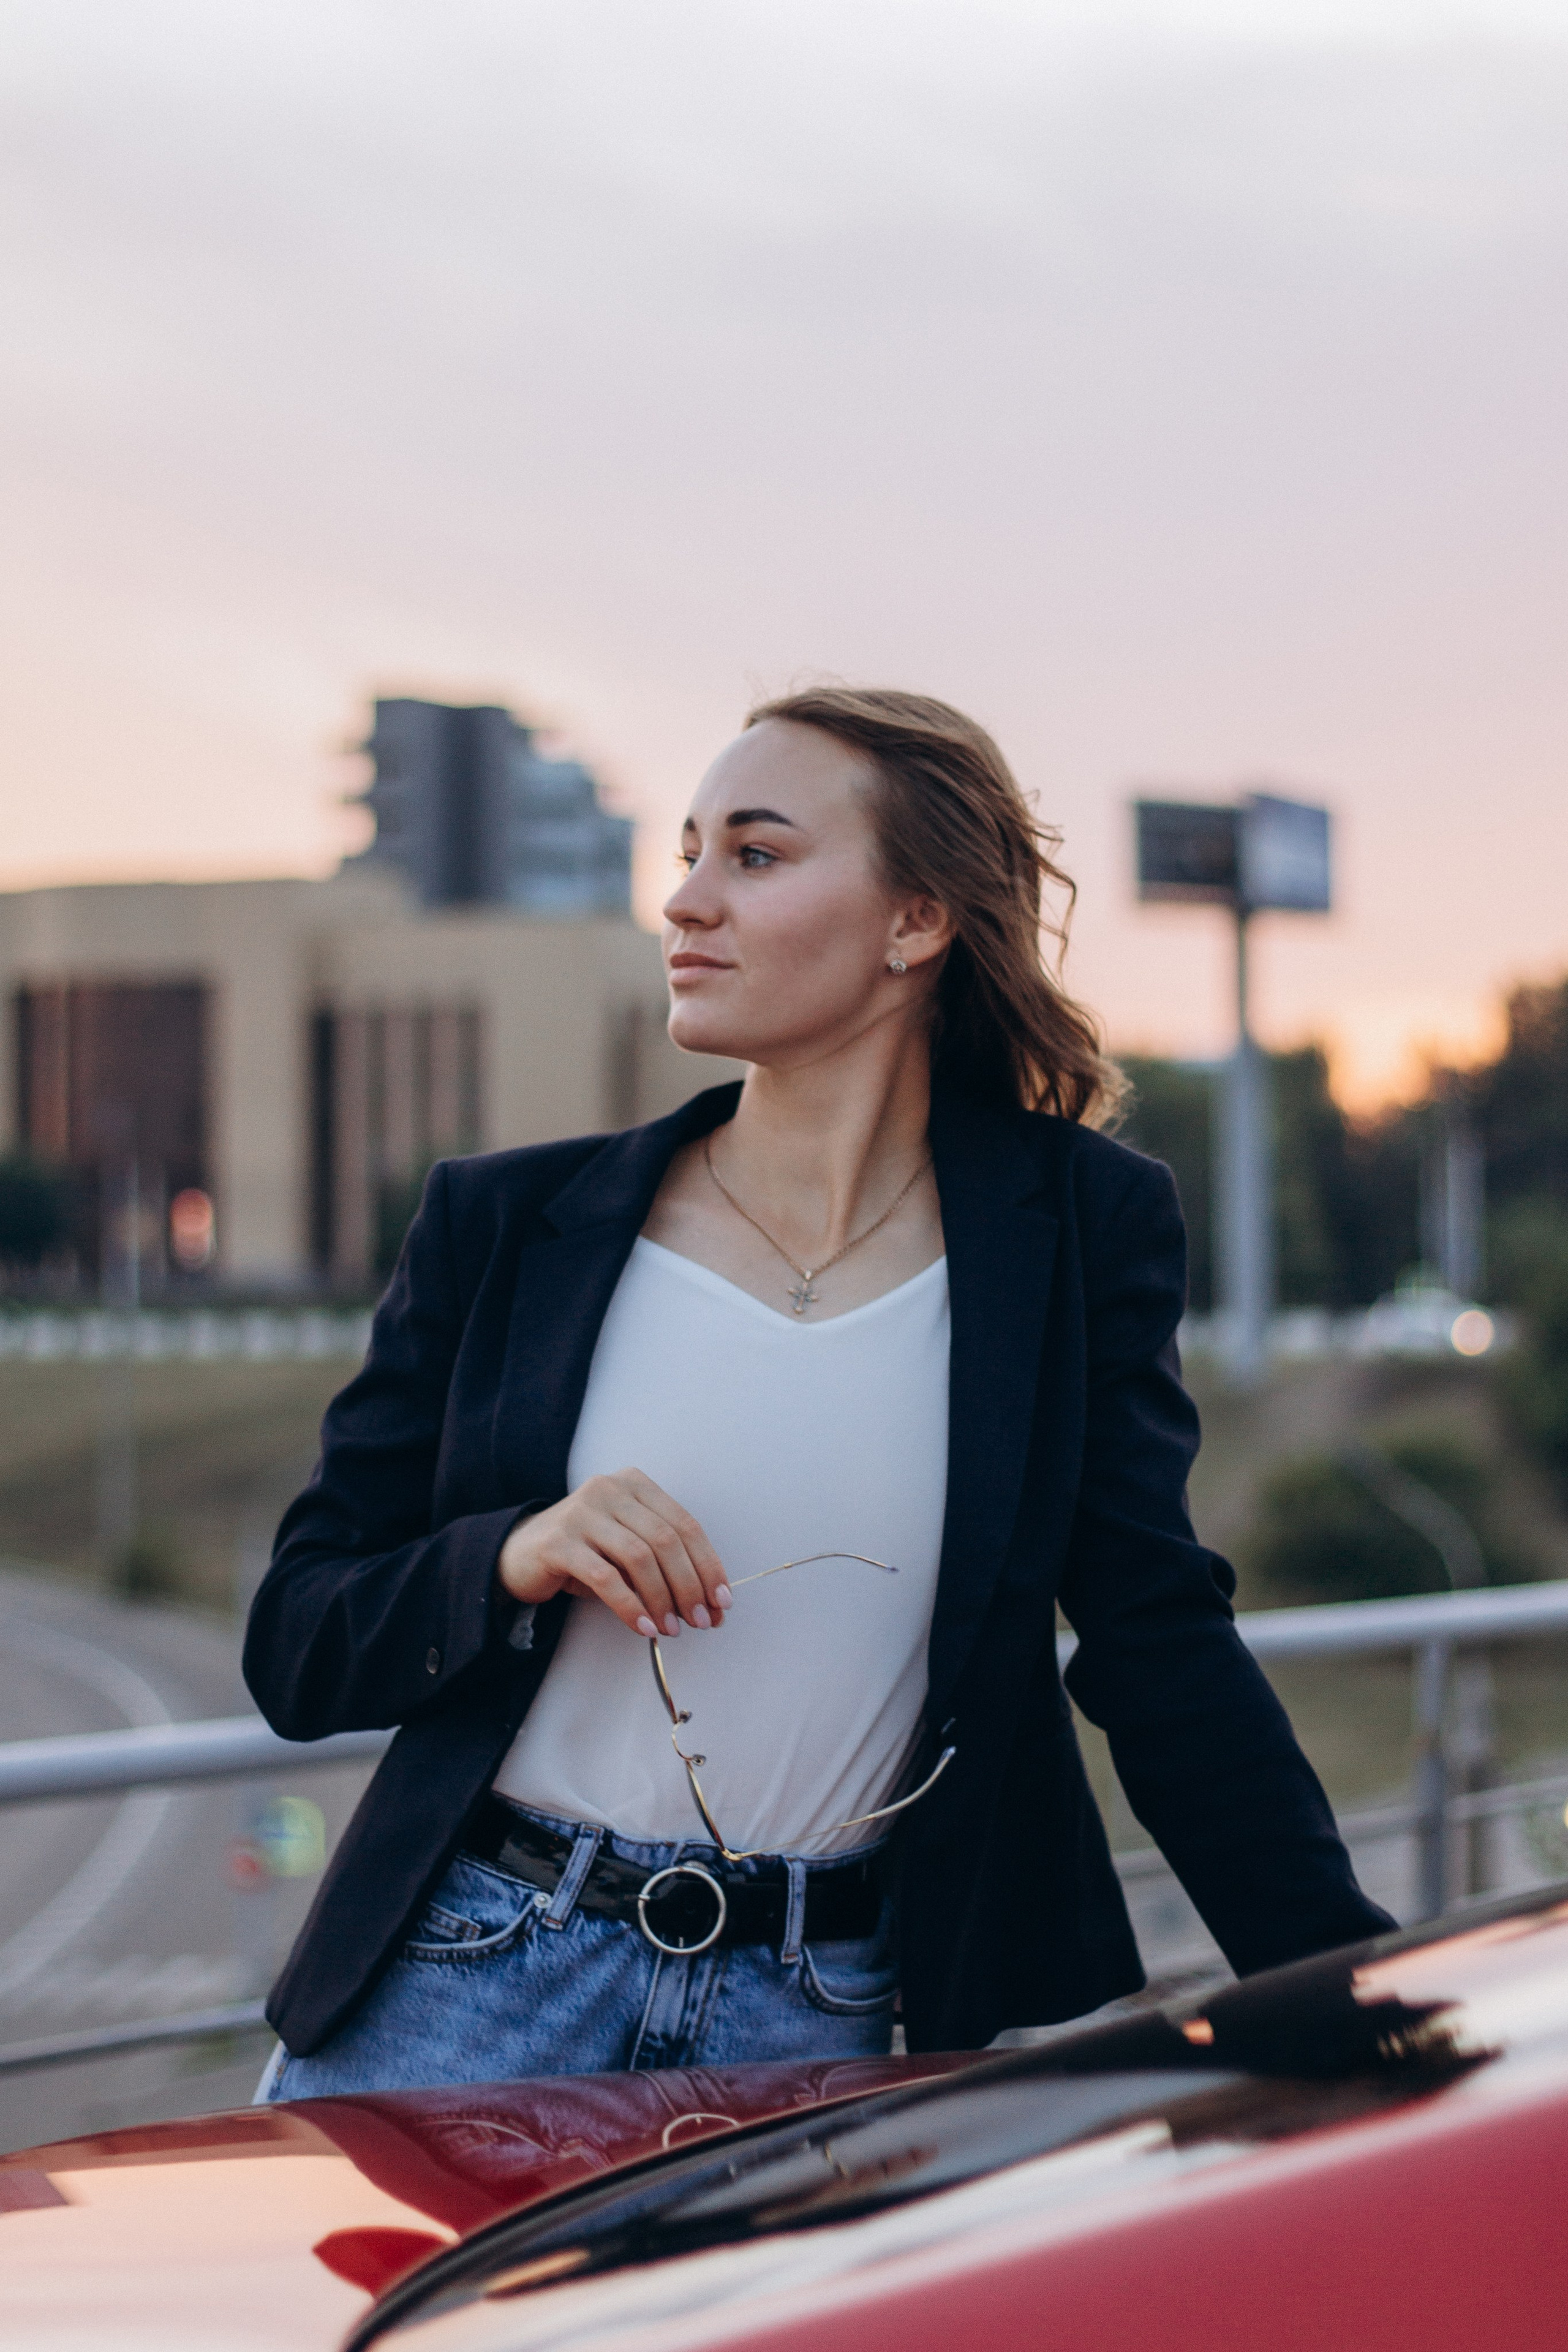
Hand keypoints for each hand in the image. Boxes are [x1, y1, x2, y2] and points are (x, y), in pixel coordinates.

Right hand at [497, 1469, 730, 1638]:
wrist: (521, 1554)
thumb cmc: (586, 1553)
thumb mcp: (628, 1549)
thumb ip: (664, 1565)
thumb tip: (708, 1605)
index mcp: (635, 1484)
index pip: (685, 1525)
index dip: (708, 1565)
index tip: (721, 1602)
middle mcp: (610, 1489)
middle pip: (666, 1540)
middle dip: (690, 1586)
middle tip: (701, 1621)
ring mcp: (582, 1511)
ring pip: (639, 1557)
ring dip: (662, 1599)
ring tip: (672, 1629)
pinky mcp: (559, 1541)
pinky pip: (605, 1577)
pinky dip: (630, 1606)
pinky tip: (644, 1627)